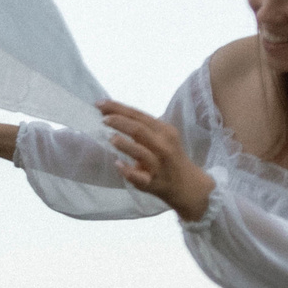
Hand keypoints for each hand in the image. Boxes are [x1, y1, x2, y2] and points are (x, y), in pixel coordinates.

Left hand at [98, 98, 214, 219]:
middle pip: (140, 130)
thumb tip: (113, 114)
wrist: (187, 184)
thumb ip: (141, 127)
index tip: (100, 103)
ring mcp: (158, 165)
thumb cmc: (168, 156)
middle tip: (103, 119)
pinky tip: (118, 164)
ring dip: (125, 144)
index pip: (139, 115)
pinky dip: (128, 171)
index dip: (119, 108)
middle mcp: (163, 145)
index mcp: (164, 130)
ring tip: (110, 138)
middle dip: (120, 122)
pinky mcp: (153, 182)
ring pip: (141, 152)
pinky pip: (140, 177)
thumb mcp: (161, 137)